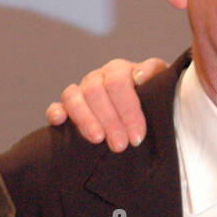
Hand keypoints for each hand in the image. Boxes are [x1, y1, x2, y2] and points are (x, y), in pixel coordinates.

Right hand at [46, 57, 165, 151]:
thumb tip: (140, 77)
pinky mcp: (68, 108)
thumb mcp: (161, 83)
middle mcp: (97, 78)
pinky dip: (55, 112)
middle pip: (95, 92)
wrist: (148, 107)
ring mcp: (81, 91)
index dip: (127, 110)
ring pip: (73, 97)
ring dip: (85, 119)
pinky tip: (59, 122)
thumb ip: (154, 73)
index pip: (118, 83)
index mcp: (119, 70)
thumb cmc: (155, 97)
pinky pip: (56, 105)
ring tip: (97, 139)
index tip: (137, 136)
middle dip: (109, 121)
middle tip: (120, 146)